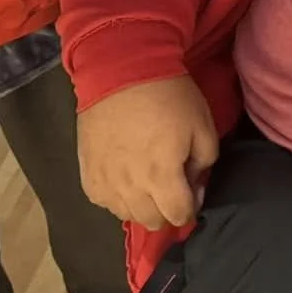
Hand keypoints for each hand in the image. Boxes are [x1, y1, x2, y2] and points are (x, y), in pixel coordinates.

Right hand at [78, 75, 220, 229]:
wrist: (120, 71)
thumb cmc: (168, 96)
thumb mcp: (202, 125)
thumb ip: (204, 164)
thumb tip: (194, 187)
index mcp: (162, 176)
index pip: (179, 216)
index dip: (190, 207)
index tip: (191, 189)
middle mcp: (130, 188)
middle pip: (152, 221)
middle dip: (167, 210)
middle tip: (170, 186)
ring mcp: (105, 183)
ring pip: (126, 215)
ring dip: (141, 205)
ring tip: (146, 181)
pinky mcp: (87, 174)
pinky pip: (104, 202)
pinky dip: (117, 197)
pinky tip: (124, 177)